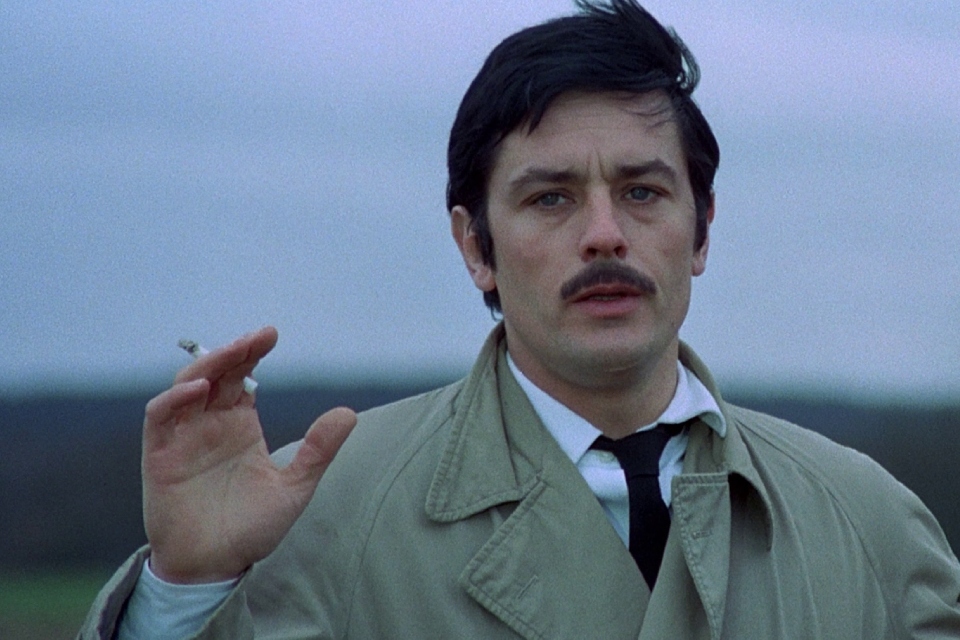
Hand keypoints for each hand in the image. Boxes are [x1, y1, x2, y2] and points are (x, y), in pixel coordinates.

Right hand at [141, 326, 355, 582]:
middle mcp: (210, 425)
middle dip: (235, 351)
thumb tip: (349, 413)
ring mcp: (183, 438)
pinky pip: (159, 418)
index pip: (243, 378)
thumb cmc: (252, 528)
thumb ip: (318, 451)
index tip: (271, 335)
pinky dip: (174, 399)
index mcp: (240, 425)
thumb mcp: (294, 487)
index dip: (252, 353)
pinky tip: (198, 389)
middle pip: (216, 373)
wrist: (214, 567)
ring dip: (206, 366)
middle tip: (259, 337)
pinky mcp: (159, 457)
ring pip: (186, 386)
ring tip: (233, 353)